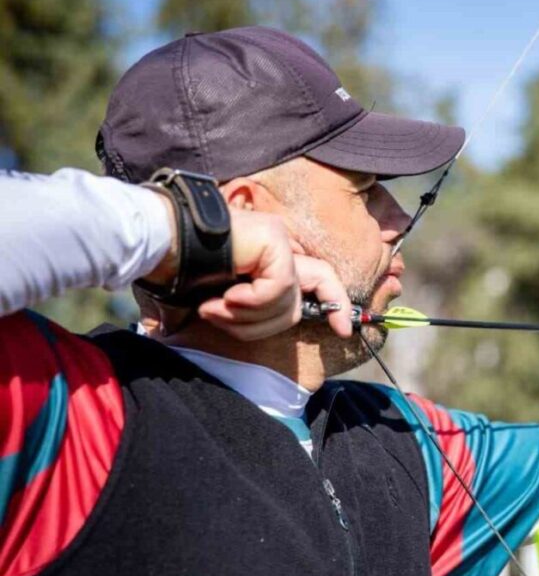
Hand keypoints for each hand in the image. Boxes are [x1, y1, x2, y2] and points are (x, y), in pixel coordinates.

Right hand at [147, 202, 351, 340]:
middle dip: (284, 320)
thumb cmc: (176, 275)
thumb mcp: (217, 303)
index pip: (319, 281)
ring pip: (287, 302)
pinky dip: (251, 303)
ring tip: (214, 308)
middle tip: (265, 324)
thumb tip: (247, 334)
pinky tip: (223, 298)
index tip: (345, 331)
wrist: (156, 244)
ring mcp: (278, 241)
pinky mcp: (273, 241)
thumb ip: (242, 314)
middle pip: (313, 291)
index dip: (335, 305)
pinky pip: (277, 289)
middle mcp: (280, 248)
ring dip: (247, 317)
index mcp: (269, 262)